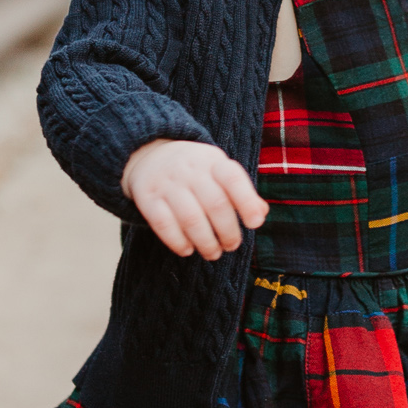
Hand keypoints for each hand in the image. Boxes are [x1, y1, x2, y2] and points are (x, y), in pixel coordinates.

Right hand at [122, 139, 266, 260]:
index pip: (233, 179)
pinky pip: (163, 224)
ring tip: (213, 253)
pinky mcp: (147, 198)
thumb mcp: (219, 170)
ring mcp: (167, 183)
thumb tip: (261, 213)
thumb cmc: (196, 171)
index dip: (247, 202)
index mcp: (212, 161)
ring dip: (206, 242)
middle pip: (215, 204)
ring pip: (190, 218)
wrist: (149, 154)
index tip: (255, 224)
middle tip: (231, 246)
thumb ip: (241, 191)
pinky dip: (177, 242)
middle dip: (228, 232)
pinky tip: (188, 250)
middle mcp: (189, 170)